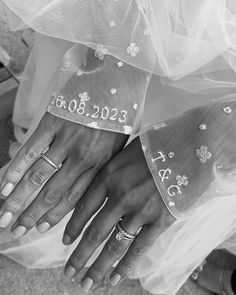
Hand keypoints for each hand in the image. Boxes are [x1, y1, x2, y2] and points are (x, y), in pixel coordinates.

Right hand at [0, 112, 126, 237]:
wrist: (113, 85)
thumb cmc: (116, 119)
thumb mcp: (117, 148)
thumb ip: (101, 169)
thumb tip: (86, 189)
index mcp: (99, 165)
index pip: (73, 199)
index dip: (55, 216)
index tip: (40, 229)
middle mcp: (82, 158)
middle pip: (52, 193)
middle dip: (32, 214)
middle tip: (15, 230)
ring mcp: (66, 141)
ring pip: (38, 176)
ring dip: (19, 198)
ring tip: (5, 215)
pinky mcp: (52, 124)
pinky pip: (31, 150)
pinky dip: (16, 169)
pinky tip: (5, 185)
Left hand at [63, 137, 173, 290]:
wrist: (188, 147)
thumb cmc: (155, 147)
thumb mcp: (124, 152)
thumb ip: (109, 171)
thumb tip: (95, 187)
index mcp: (108, 176)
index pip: (83, 208)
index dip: (72, 228)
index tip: (65, 242)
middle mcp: (119, 196)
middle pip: (94, 232)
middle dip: (80, 256)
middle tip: (69, 273)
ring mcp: (139, 210)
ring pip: (114, 245)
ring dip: (98, 267)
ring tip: (86, 283)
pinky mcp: (159, 220)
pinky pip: (140, 247)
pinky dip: (127, 265)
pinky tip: (116, 277)